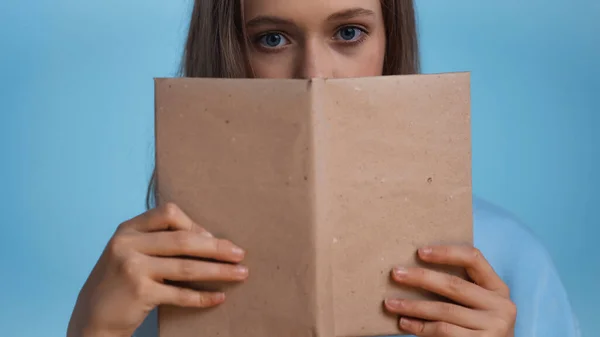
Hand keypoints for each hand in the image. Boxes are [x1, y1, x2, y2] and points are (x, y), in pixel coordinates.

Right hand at [67, 203, 247, 336]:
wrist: (91, 318)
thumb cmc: (119, 282)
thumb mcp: (130, 252)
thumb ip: (158, 240)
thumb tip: (209, 238)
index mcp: (128, 229)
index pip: (168, 213)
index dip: (195, 224)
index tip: (212, 238)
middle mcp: (127, 244)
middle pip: (183, 240)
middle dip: (217, 247)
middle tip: (240, 254)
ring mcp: (132, 268)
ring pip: (187, 267)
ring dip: (219, 272)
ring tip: (241, 274)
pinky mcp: (139, 293)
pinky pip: (180, 294)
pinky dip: (203, 297)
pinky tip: (219, 297)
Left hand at [384, 245, 515, 336]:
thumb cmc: (478, 328)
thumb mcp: (479, 305)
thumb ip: (462, 289)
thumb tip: (416, 270)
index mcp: (499, 289)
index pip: (474, 259)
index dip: (446, 252)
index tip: (420, 251)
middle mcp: (501, 306)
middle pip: (454, 284)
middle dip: (420, 277)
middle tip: (396, 273)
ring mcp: (493, 326)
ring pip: (444, 310)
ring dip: (412, 306)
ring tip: (390, 303)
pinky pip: (443, 330)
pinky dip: (420, 327)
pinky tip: (404, 323)